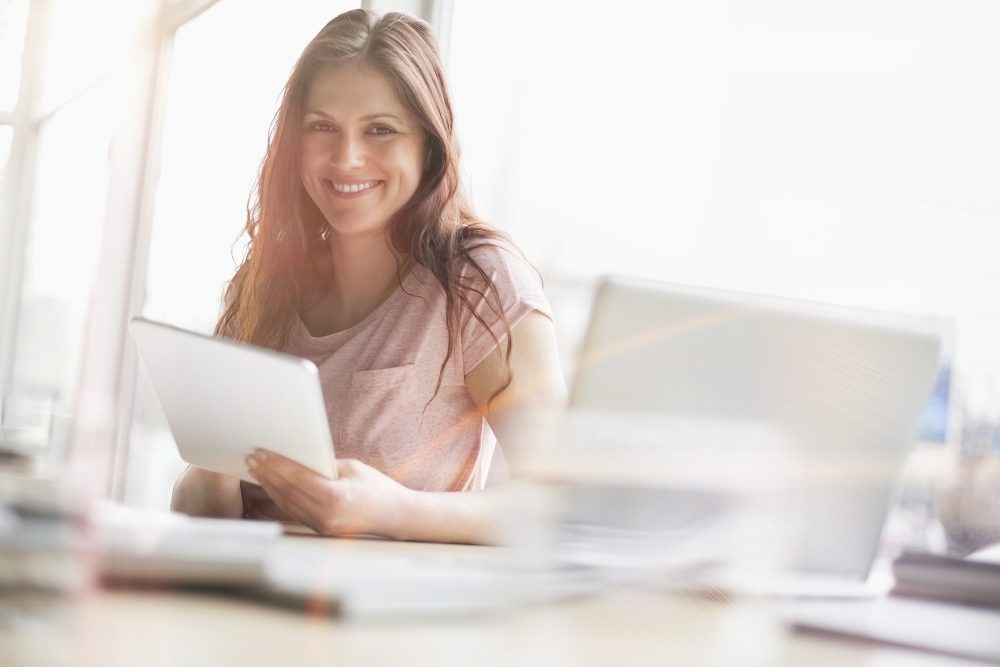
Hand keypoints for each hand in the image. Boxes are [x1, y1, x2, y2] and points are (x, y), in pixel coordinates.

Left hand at [245, 450, 410, 537]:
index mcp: (336, 497)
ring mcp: (322, 525)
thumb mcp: (353, 468)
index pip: (298, 478)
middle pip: (288, 492)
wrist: (394, 515)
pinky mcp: (319, 529)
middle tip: (252, 459)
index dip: (278, 465)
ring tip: (256, 470)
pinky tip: (271, 485)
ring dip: (270, 485)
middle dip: (268, 473)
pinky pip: (294, 511)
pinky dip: (281, 497)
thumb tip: (298, 456)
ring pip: (287, 503)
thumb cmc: (377, 488)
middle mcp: (326, 515)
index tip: (262, 453)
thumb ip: (324, 465)